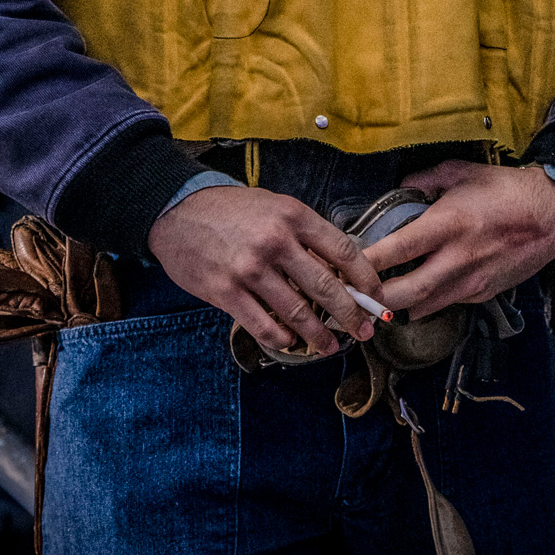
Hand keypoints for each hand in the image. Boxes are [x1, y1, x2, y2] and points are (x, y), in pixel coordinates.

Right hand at [148, 185, 384, 354]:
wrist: (177, 209)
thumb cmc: (231, 210)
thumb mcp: (274, 207)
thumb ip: (304, 236)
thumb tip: (337, 273)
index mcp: (293, 215)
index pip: (343, 250)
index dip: (366, 278)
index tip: (376, 297)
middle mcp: (275, 241)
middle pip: (326, 287)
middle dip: (350, 315)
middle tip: (362, 331)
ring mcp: (250, 268)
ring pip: (297, 312)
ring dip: (318, 335)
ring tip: (329, 346)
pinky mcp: (226, 291)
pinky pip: (263, 325)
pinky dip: (282, 338)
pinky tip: (290, 341)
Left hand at [362, 160, 554, 320]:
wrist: (552, 217)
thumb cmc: (506, 190)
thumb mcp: (462, 172)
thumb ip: (425, 179)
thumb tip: (399, 187)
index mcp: (449, 224)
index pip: (398, 250)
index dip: (368, 262)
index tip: (345, 265)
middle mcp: (458, 258)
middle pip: (405, 293)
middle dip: (373, 300)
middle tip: (351, 295)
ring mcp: (471, 281)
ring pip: (422, 307)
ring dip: (395, 306)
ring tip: (372, 300)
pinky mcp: (482, 293)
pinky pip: (444, 304)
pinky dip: (424, 302)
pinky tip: (412, 294)